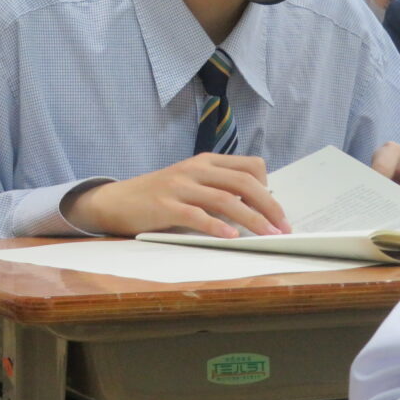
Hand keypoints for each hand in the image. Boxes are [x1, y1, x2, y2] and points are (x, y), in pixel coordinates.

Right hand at [63, 153, 290, 237]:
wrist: (116, 201)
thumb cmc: (158, 197)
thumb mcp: (190, 184)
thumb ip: (217, 189)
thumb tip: (255, 206)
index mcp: (205, 162)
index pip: (249, 166)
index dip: (268, 187)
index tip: (276, 210)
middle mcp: (194, 169)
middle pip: (243, 182)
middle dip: (269, 206)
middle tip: (283, 228)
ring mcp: (178, 186)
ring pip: (225, 198)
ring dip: (252, 219)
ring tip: (268, 236)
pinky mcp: (164, 206)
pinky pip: (196, 215)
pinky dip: (216, 226)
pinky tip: (231, 237)